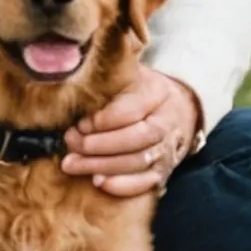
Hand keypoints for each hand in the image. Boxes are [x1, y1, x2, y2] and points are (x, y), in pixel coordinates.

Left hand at [59, 66, 201, 196]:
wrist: (179, 110)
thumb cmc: (143, 90)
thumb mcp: (131, 73)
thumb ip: (110, 70)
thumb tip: (79, 65)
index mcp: (157, 94)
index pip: (132, 110)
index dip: (104, 119)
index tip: (80, 123)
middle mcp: (166, 124)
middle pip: (135, 139)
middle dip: (99, 145)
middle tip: (71, 142)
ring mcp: (167, 150)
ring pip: (137, 162)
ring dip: (102, 166)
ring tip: (72, 164)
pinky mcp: (164, 171)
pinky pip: (146, 183)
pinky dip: (123, 185)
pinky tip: (98, 182)